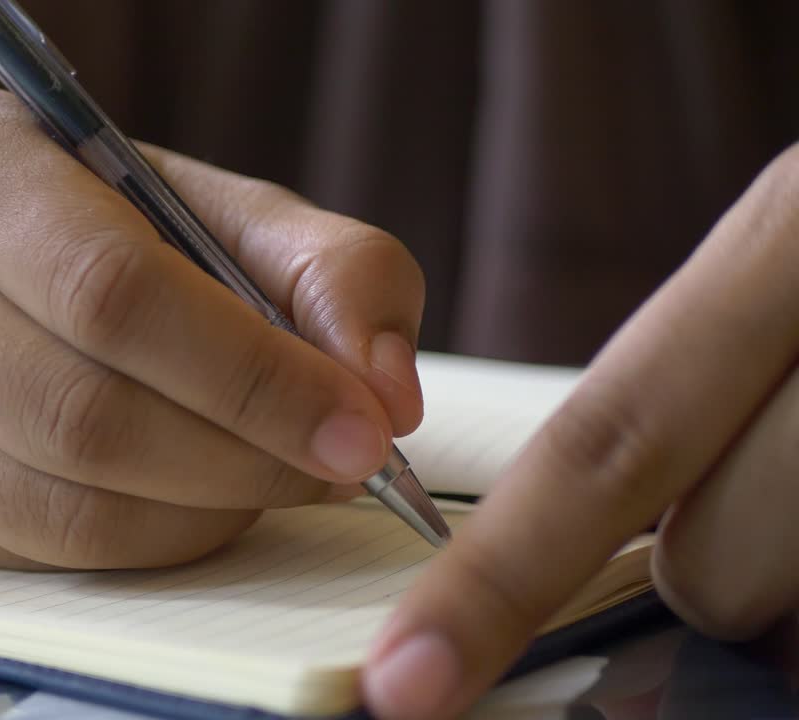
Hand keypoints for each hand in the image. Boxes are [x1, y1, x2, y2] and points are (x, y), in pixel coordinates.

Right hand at [0, 88, 424, 568]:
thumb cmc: (85, 221)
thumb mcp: (204, 201)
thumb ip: (321, 266)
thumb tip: (385, 391)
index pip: (110, 291)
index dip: (251, 373)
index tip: (360, 424)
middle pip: (82, 414)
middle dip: (242, 458)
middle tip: (337, 464)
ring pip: (59, 507)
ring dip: (204, 513)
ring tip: (272, 478)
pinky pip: (39, 553)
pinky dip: (149, 543)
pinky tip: (195, 501)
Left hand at [361, 144, 798, 717]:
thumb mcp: (789, 282)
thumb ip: (691, 403)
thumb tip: (642, 560)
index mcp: (784, 246)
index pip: (598, 449)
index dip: (493, 581)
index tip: (408, 680)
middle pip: (715, 566)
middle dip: (725, 572)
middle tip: (782, 487)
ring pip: (785, 599)